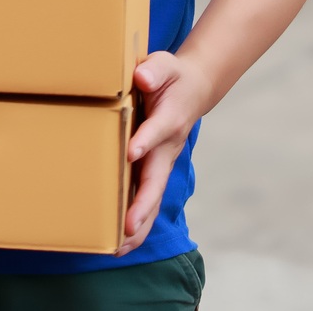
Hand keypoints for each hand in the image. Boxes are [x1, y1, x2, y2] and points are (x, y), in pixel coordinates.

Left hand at [119, 51, 213, 254]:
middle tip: (126, 226)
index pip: (158, 130)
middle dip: (142, 204)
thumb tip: (142, 78)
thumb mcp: (164, 64)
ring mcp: (162, 162)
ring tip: (118, 248)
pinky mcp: (155, 170)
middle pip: (156, 180)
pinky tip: (118, 242)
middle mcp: (168, 147)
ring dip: (138, 223)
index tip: (131, 151)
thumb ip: (154, 70)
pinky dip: (136, 221)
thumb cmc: (172, 76)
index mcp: (170, 118)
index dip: (146, 140)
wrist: (194, 89)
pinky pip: (146, 198)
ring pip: (152, 198)